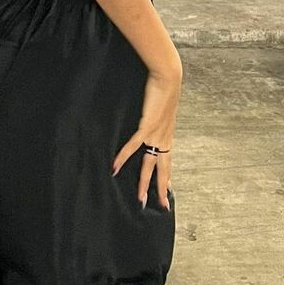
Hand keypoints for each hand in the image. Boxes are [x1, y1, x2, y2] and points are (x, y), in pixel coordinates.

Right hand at [110, 66, 180, 209]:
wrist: (168, 77)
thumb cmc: (164, 87)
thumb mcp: (163, 107)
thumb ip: (157, 115)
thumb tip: (152, 116)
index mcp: (167, 134)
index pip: (167, 161)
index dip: (168, 177)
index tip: (168, 191)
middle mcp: (163, 138)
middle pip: (162, 169)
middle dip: (161, 189)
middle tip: (161, 206)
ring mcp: (155, 134)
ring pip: (149, 164)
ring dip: (143, 183)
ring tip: (140, 199)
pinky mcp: (146, 126)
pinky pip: (133, 146)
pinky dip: (123, 157)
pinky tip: (115, 167)